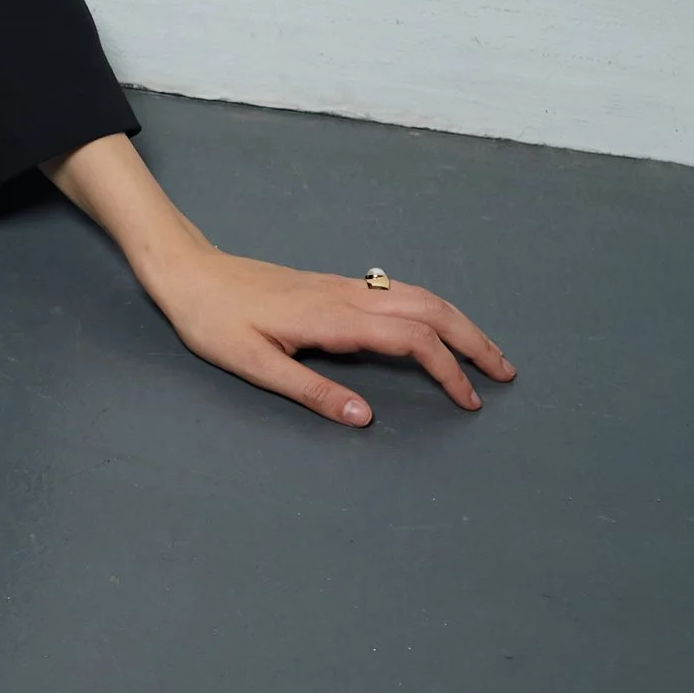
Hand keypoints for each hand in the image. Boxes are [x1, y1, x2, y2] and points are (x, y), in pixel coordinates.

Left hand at [41, 130, 516, 427]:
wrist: (188, 273)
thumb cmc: (213, 321)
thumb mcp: (255, 365)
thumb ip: (312, 392)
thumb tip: (367, 419)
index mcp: (332, 318)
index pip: (410, 340)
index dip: (447, 369)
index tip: (468, 401)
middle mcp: (345, 295)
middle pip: (429, 308)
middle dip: (473, 339)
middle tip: (505, 372)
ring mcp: (341, 286)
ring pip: (417, 295)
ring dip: (457, 321)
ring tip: (484, 352)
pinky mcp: (332, 286)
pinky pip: (397, 292)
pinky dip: (431, 309)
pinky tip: (437, 326)